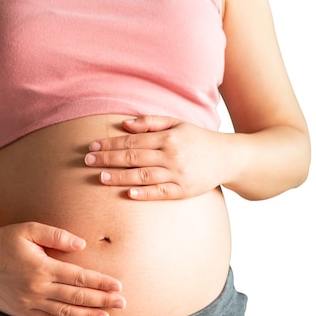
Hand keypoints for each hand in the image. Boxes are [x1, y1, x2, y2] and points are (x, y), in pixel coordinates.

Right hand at [0, 222, 125, 315]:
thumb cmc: (4, 239)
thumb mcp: (29, 229)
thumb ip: (56, 235)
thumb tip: (82, 244)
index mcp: (43, 267)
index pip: (79, 277)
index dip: (101, 283)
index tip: (118, 285)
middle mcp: (38, 288)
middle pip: (77, 297)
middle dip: (102, 301)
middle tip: (122, 303)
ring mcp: (29, 302)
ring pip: (65, 313)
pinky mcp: (21, 310)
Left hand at [84, 115, 228, 199]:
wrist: (228, 158)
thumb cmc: (198, 139)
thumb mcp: (177, 124)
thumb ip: (150, 122)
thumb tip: (124, 124)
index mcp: (168, 137)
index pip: (133, 140)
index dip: (111, 143)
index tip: (92, 146)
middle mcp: (172, 155)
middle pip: (134, 157)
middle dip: (108, 159)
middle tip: (87, 161)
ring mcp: (178, 174)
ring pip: (143, 175)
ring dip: (120, 177)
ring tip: (100, 177)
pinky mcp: (184, 191)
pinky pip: (161, 193)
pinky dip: (145, 193)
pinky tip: (128, 193)